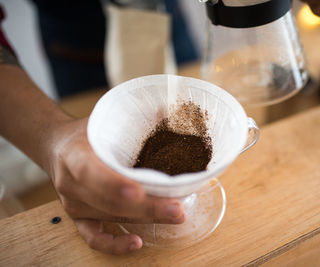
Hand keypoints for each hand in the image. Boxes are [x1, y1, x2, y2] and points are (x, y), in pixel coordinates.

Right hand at [47, 118, 185, 253]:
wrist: (57, 147)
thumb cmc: (85, 133)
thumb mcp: (102, 119)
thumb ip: (130, 118)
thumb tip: (169, 109)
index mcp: (74, 156)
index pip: (92, 173)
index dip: (115, 184)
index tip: (141, 191)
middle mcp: (71, 184)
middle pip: (110, 203)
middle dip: (147, 207)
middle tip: (177, 208)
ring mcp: (74, 204)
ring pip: (111, 217)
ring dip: (144, 220)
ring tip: (174, 215)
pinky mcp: (78, 217)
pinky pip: (93, 238)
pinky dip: (114, 244)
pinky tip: (137, 243)